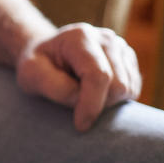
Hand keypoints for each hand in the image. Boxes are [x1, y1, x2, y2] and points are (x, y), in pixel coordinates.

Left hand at [15, 23, 140, 130]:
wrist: (47, 56)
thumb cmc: (37, 66)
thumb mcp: (31, 74)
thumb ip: (54, 86)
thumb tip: (79, 99)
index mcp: (80, 37)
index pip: (98, 75)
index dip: (92, 104)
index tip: (80, 125)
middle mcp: (106, 39)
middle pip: (117, 85)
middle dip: (98, 104)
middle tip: (73, 104)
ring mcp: (121, 48)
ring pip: (128, 90)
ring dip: (106, 103)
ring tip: (81, 94)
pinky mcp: (129, 61)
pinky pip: (133, 90)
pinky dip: (115, 100)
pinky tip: (94, 93)